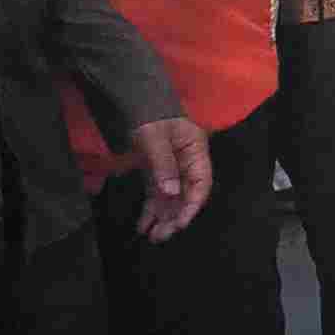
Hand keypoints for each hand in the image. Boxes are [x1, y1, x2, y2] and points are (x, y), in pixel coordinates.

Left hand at [128, 118, 215, 241]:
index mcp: (195, 152)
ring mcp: (171, 167)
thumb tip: (170, 192)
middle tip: (161, 235)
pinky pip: (156, 193)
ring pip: (170, 198)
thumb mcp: (154, 138)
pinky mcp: (156, 170)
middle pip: (185, 194)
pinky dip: (150, 209)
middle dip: (174, 216)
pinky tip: (142, 225)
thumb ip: (163, 165)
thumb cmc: (150, 114)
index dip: (192, 205)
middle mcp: (186, 162)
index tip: (179, 222)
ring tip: (152, 236)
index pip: (200, 183)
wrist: (135, 99)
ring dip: (162, 217)